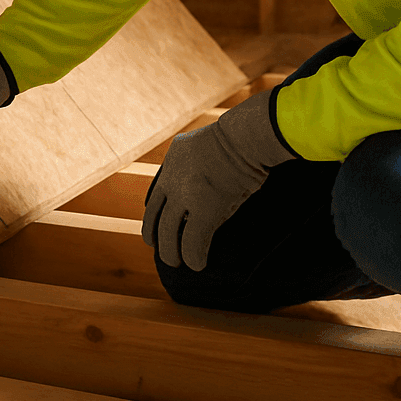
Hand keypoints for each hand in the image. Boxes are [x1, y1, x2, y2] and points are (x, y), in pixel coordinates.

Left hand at [142, 90, 297, 270]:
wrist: (245, 135)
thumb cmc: (240, 136)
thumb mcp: (207, 145)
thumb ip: (199, 162)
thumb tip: (210, 178)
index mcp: (173, 161)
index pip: (155, 197)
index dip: (154, 217)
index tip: (157, 230)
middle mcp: (172, 179)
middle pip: (155, 218)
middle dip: (158, 239)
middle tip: (165, 253)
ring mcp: (185, 195)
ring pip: (168, 234)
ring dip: (172, 254)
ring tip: (178, 264)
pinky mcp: (203, 209)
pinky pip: (193, 242)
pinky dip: (194, 257)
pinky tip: (198, 265)